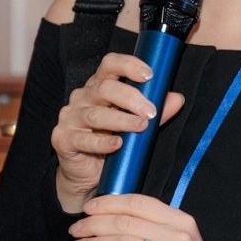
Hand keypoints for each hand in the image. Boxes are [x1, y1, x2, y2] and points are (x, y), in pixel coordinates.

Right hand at [50, 53, 183, 213]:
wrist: (87, 176)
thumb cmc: (112, 143)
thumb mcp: (136, 124)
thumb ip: (155, 111)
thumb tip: (177, 99)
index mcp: (98, 86)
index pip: (110, 64)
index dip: (128, 65)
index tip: (149, 75)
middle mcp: (82, 98)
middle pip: (105, 88)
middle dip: (131, 97)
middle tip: (151, 111)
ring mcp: (70, 118)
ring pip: (96, 114)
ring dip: (121, 120)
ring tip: (141, 126)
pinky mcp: (63, 139)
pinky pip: (83, 140)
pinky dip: (102, 142)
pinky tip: (117, 144)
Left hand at [69, 194, 230, 240]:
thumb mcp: (181, 240)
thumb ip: (155, 227)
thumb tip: (115, 217)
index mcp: (181, 220)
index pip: (139, 203)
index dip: (109, 203)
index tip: (89, 208)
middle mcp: (178, 236)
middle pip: (127, 222)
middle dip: (95, 224)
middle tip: (76, 229)